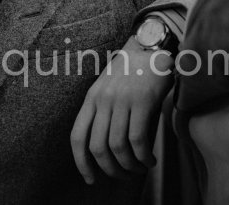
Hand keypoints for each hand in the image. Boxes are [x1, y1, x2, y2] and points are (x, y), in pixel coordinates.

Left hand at [70, 36, 174, 181]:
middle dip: (110, 169)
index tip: (89, 179)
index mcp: (91, 98)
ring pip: (118, 147)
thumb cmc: (131, 73)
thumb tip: (108, 152)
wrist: (151, 49)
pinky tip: (150, 159)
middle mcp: (103, 99)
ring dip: (130, 166)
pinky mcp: (142, 101)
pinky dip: (143, 157)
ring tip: (140, 168)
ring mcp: (122, 100)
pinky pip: (138, 140)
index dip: (80, 162)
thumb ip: (104, 113)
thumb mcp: (108, 89)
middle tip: (123, 175)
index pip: (77, 136)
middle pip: (98, 147)